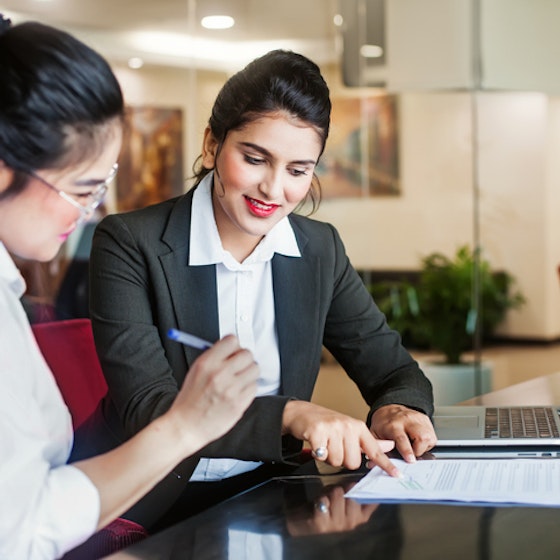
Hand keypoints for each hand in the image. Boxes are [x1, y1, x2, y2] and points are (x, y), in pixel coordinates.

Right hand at [167, 335, 257, 451]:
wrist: (186, 426)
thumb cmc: (190, 400)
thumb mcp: (195, 371)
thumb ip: (214, 357)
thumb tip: (232, 348)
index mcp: (207, 363)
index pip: (232, 340)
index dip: (234, 346)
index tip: (234, 351)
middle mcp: (220, 374)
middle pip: (247, 354)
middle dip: (244, 359)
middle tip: (239, 366)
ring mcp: (231, 389)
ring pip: (254, 369)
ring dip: (248, 373)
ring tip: (238, 381)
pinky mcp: (239, 403)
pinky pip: (254, 387)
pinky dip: (248, 389)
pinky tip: (237, 393)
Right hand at [282, 401, 399, 476]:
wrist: (302, 412)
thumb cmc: (327, 424)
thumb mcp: (350, 430)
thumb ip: (369, 441)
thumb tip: (389, 445)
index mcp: (358, 427)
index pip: (375, 449)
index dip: (386, 464)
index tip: (397, 474)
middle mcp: (347, 426)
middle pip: (352, 462)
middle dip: (342, 459)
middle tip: (334, 447)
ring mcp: (333, 428)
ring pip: (337, 461)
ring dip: (329, 458)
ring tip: (324, 444)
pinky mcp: (317, 431)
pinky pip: (322, 456)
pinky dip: (318, 454)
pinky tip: (315, 444)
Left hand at [286, 483, 378, 535]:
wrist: (303, 520)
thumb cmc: (327, 504)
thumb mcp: (343, 496)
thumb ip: (354, 489)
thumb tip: (365, 474)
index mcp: (361, 516)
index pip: (373, 500)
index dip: (371, 487)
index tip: (368, 476)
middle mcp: (352, 523)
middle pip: (353, 496)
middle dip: (343, 488)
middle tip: (335, 491)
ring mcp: (337, 525)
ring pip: (338, 495)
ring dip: (330, 492)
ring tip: (325, 496)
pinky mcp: (322, 525)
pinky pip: (324, 502)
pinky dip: (320, 498)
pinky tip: (318, 502)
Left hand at [370, 404, 436, 462]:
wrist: (388, 409)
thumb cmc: (382, 424)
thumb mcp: (375, 435)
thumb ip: (378, 448)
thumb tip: (376, 463)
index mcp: (393, 425)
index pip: (402, 438)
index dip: (407, 450)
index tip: (410, 460)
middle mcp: (407, 420)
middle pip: (421, 437)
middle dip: (419, 450)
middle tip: (412, 455)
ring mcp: (418, 419)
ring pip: (429, 437)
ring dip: (423, 447)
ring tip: (414, 447)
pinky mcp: (425, 419)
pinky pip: (432, 436)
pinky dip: (426, 443)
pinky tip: (418, 441)